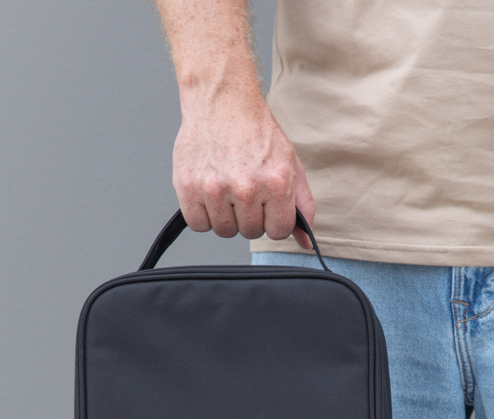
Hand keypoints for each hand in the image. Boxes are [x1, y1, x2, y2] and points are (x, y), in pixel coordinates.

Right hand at [173, 87, 314, 249]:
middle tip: (245, 190)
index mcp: (276, 183)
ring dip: (226, 216)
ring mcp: (215, 187)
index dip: (273, 220)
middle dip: (250, 216)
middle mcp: (246, 187)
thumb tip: (306, 242)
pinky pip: (198, 224)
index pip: (278, 232)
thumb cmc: (257, 132)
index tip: (267, 206)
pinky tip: (209, 193)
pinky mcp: (188, 186)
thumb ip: (303, 206)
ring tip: (227, 189)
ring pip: (224, 231)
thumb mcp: (291, 165)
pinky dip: (203, 214)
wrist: (223, 100)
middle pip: (250, 232)